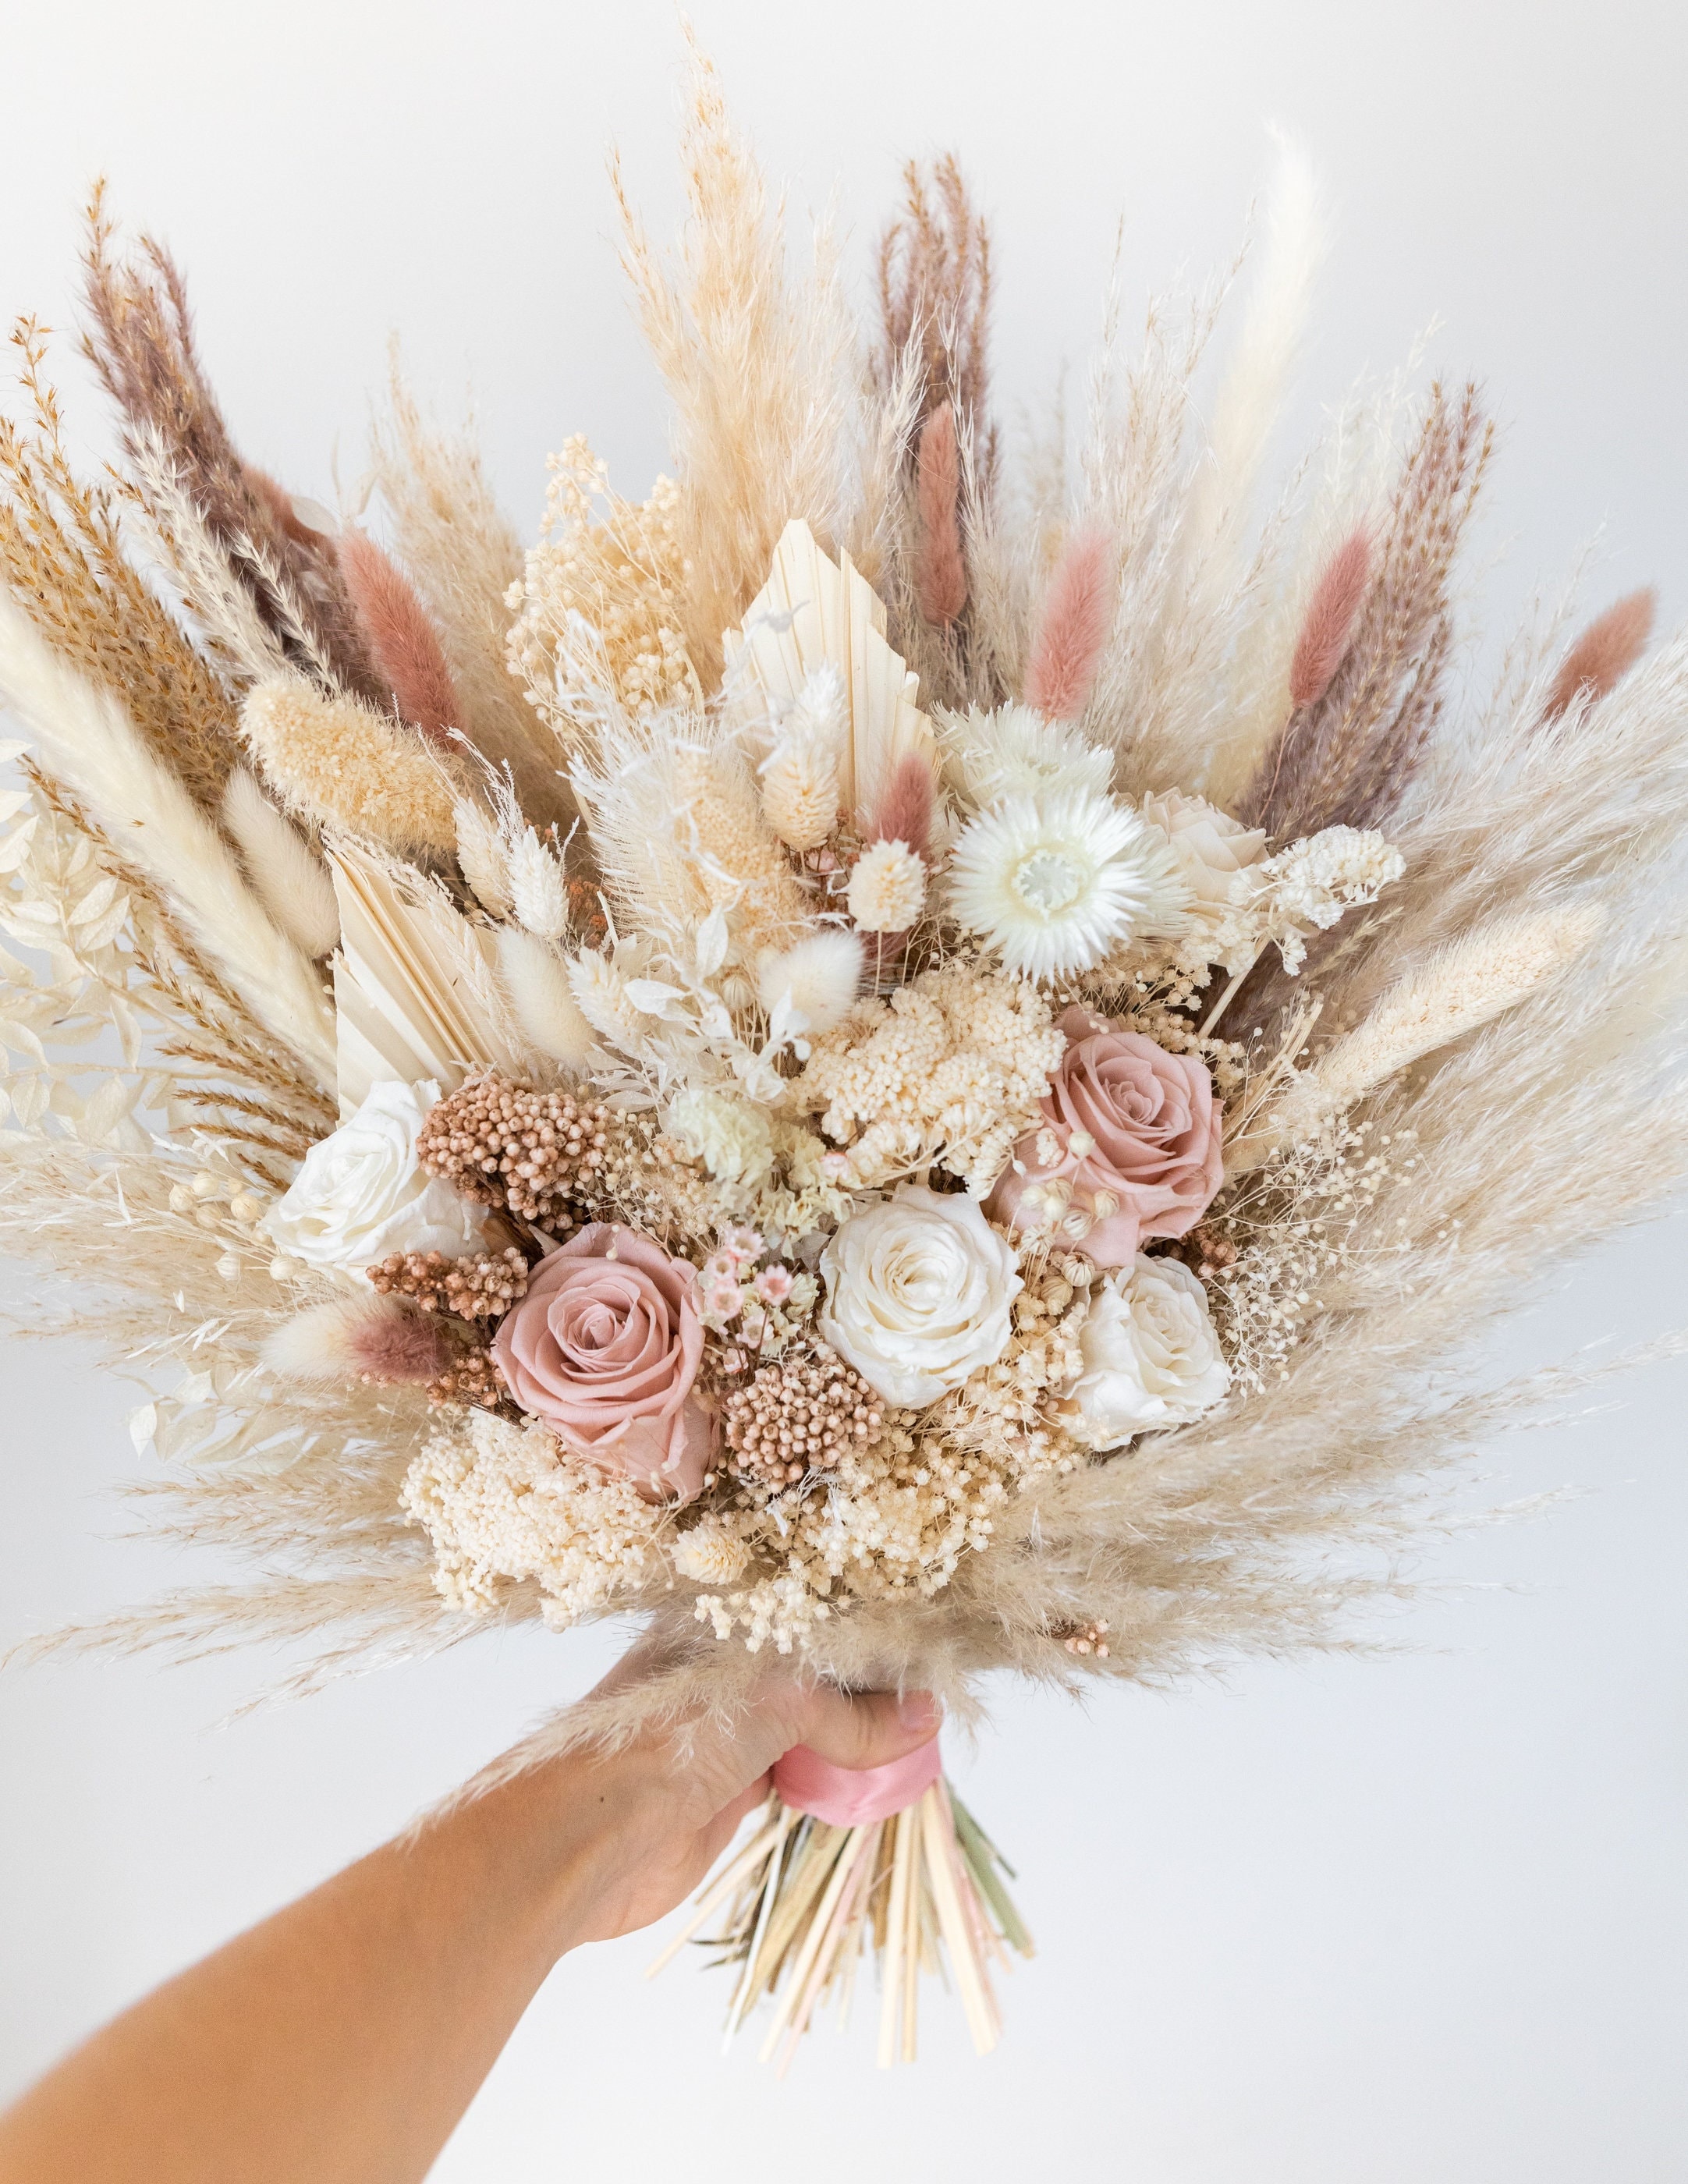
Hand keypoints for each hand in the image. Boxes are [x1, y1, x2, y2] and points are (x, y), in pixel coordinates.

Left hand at [555, 1639, 942, 1944]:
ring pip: (812, 1724)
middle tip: (936, 1692)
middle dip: (870, 1682)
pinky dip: (837, 1776)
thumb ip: (846, 1711)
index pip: (810, 1607)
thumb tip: (923, 1720)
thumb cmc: (664, 1741)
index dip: (867, 1623)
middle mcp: (723, 1667)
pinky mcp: (732, 1790)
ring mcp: (727, 1731)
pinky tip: (877, 1775)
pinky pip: (801, 1773)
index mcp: (719, 1617)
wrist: (583, 1839)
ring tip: (921, 1734)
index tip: (929, 1640)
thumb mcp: (772, 1703)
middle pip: (814, 1668)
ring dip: (859, 1733)